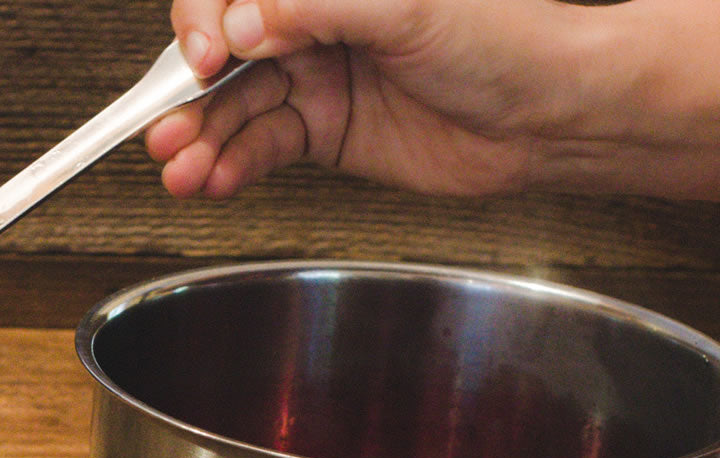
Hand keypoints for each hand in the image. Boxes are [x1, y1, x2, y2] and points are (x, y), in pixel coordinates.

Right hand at [144, 0, 719, 201]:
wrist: (552, 116)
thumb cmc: (507, 41)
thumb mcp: (407, 10)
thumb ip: (314, 11)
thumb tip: (240, 24)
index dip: (204, 23)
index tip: (202, 58)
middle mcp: (313, 23)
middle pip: (221, 54)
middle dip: (187, 94)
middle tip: (167, 129)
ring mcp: (316, 77)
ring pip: (235, 107)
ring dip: (201, 139)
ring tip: (179, 167)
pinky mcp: (324, 132)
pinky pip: (261, 147)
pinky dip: (232, 165)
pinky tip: (212, 178)